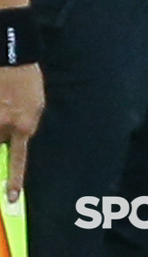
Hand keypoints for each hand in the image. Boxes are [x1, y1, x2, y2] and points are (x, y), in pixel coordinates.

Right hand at [0, 65, 41, 201]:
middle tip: (8, 116)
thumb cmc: (28, 83)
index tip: (11, 197)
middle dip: (2, 136)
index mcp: (24, 125)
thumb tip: (13, 144)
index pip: (18, 159)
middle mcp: (4, 125)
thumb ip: (25, 127)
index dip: (14, 180)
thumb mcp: (36, 107)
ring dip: (1, 125)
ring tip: (6, 106)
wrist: (14, 59)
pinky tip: (2, 104)